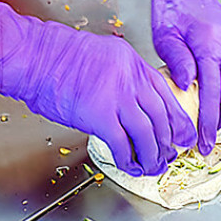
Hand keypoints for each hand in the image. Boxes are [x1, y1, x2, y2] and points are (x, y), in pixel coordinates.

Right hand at [0, 0, 195, 175]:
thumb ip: (124, 75)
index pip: (165, 93)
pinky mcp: (99, 115)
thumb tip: (135, 101)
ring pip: (147, 132)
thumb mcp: (106, 55)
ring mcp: (116, 97)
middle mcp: (131, 79)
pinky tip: (129, 165)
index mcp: (133, 63)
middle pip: (161, 115)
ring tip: (152, 165)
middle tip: (169, 154)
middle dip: (169, 140)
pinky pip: (122, 143)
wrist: (37, 57)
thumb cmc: (61, 56)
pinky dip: (128, 159)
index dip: (177, 118)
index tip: (183, 133)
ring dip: (152, 154)